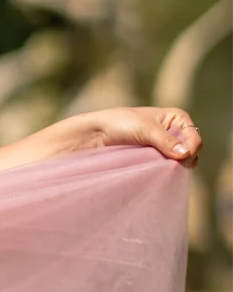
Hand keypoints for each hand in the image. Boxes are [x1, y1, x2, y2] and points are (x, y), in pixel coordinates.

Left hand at [72, 107, 202, 166]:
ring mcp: (165, 146)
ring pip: (180, 161)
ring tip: (160, 168)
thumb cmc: (120, 123)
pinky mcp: (155, 157)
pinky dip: (165, 170)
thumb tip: (185, 154)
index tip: (180, 158)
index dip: (190, 149)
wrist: (97, 133)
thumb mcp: (145, 129)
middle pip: (190, 151)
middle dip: (183, 159)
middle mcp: (175, 132)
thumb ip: (165, 141)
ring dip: (173, 166)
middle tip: (170, 165)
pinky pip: (167, 167)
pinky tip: (158, 172)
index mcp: (177, 118)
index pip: (194, 137)